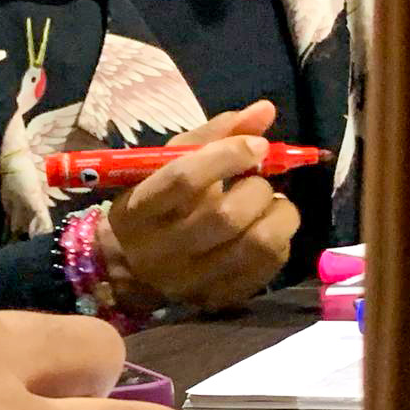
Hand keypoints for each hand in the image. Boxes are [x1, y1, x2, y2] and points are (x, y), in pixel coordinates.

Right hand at [100, 100, 300, 311]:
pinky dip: (280, 240)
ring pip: (256, 245)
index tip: (257, 145)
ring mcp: (191, 282)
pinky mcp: (218, 299)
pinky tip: (267, 229)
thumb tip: (265, 110)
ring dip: (279, 215)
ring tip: (271, 204)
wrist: (130, 266)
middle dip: (258, 189)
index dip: (228, 156)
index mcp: (139, 209)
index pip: (184, 179)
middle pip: (225, 216)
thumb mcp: (170, 162)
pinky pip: (267, 267)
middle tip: (259, 181)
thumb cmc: (156, 204)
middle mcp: (160, 251)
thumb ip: (215, 134)